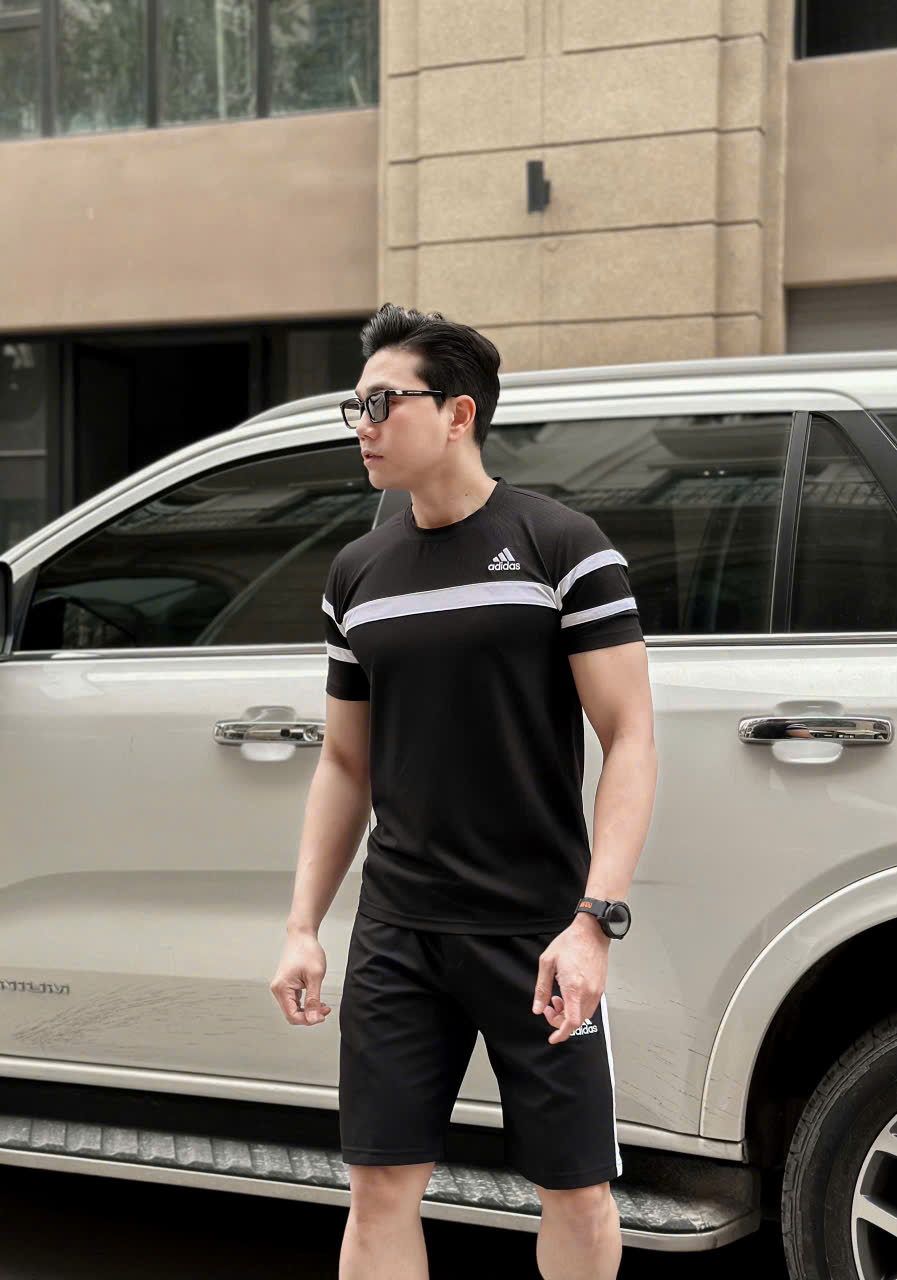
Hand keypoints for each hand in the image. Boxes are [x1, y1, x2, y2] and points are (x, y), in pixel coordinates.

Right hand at [270, 930, 330, 1025]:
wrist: (302, 935)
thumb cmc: (307, 950)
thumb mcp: (315, 976)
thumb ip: (313, 999)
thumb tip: (313, 1019)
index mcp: (282, 988)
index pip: (292, 1016)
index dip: (308, 1020)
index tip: (322, 1016)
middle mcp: (278, 989)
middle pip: (292, 1014)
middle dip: (309, 1015)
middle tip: (325, 1010)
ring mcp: (281, 987)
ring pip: (293, 1008)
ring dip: (309, 1010)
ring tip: (323, 1005)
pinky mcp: (286, 985)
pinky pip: (294, 1001)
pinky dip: (306, 1003)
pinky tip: (317, 1000)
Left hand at [532, 914, 609, 1043]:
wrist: (592, 932)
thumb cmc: (570, 943)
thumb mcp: (547, 962)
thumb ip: (542, 988)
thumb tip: (538, 1007)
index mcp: (574, 987)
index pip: (571, 1022)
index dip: (561, 1033)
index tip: (553, 1038)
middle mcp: (588, 992)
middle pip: (576, 1021)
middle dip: (560, 1021)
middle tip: (548, 1009)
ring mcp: (597, 990)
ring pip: (584, 1015)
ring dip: (569, 1014)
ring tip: (557, 999)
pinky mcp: (601, 987)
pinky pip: (590, 1006)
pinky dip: (578, 1007)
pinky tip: (568, 995)